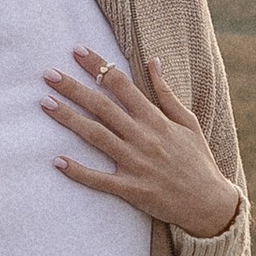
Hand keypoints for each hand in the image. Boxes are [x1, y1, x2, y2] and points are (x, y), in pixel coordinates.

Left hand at [42, 50, 239, 238]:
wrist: (209, 203)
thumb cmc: (198, 160)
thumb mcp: (188, 122)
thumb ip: (166, 93)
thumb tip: (152, 61)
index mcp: (155, 119)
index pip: (122, 85)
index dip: (98, 66)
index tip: (77, 51)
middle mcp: (143, 137)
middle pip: (102, 107)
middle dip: (74, 88)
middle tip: (48, 74)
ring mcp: (135, 163)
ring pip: (96, 136)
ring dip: (69, 119)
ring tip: (45, 103)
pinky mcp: (131, 189)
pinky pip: (100, 179)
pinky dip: (79, 171)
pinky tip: (57, 161)